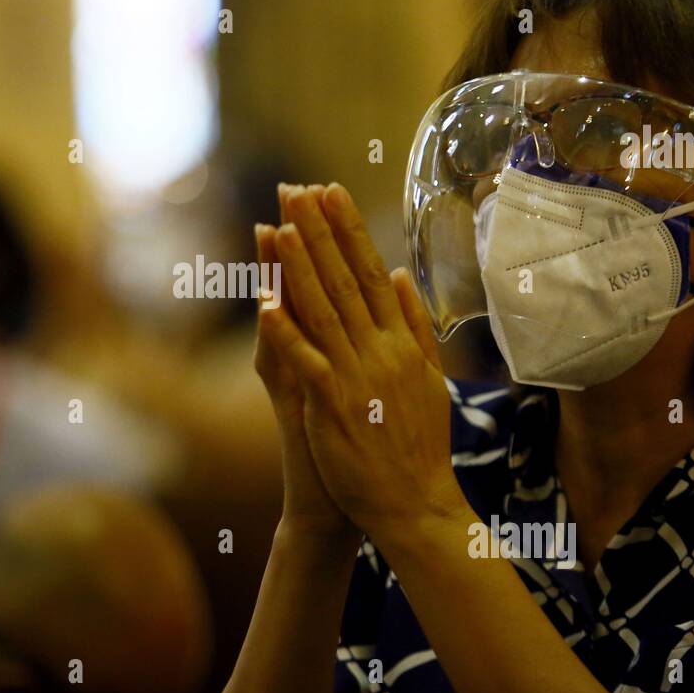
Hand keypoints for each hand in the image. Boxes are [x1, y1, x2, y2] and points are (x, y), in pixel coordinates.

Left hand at [265, 183, 467, 539]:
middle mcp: (381, 350)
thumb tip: (399, 275)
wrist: (416, 503)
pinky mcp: (335, 406)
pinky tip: (265, 304)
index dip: (348, 230)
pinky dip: (286, 332)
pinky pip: (306, 362)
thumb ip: (415, 324)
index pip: (370, 272)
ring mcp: (357, 376)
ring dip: (300, 269)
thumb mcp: (428, 377)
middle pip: (344, 280)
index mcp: (401, 341)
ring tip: (281, 227)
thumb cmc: (417, 444)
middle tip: (297, 189)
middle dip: (319, 232)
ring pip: (323, 311)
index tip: (330, 191)